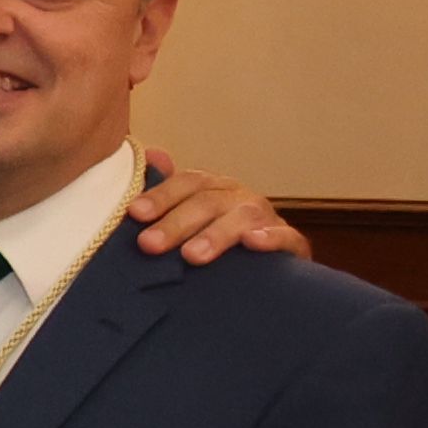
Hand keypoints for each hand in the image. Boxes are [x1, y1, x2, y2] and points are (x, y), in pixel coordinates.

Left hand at [126, 148, 304, 266]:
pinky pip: (286, 237)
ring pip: (244, 217)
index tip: (135, 213)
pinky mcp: (293, 244)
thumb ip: (167, 195)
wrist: (265, 273)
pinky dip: (270, 238)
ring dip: (216, 235)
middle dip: (176, 223)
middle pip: (208, 201)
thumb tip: (151, 155)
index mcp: (214, 189)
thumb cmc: (215, 242)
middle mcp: (240, 198)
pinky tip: (251, 243)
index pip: (188, 182)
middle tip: (149, 244)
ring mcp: (267, 219)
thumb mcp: (187, 222)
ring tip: (191, 256)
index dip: (161, 195)